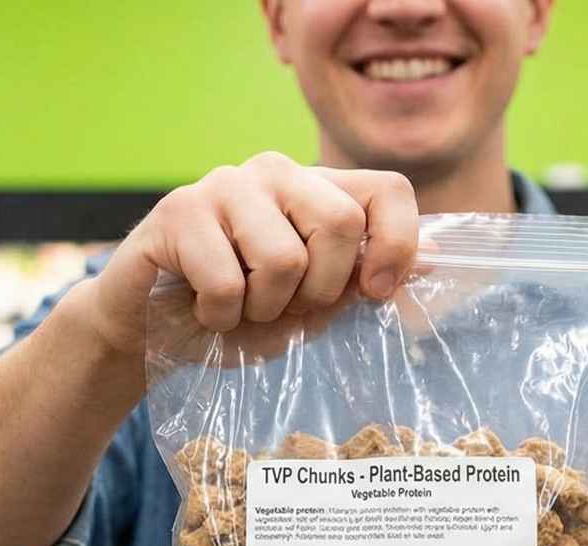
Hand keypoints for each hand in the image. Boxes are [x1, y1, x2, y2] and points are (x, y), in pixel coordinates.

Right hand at [75, 151, 420, 358]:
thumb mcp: (313, 305)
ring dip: (263, 309)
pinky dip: (220, 317)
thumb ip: (364, 280)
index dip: (396, 244)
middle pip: (337, 223)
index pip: (388, 190)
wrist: (151, 331)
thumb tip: (436, 258)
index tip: (375, 292)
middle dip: (319, 290)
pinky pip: (226, 282)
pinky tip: (202, 309)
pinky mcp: (178, 210)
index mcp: (317, 189)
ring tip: (239, 308)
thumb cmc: (239, 315)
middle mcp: (275, 172)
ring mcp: (224, 184)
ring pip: (282, 258)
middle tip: (286, 308)